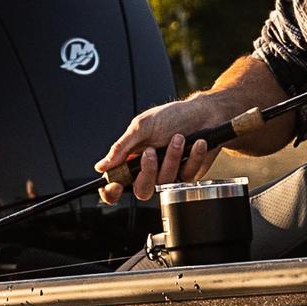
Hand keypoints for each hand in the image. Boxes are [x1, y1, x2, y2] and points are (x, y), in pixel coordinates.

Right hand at [97, 94, 228, 200]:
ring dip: (172, 157)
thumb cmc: (173, 116)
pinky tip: (196, 142)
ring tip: (178, 137)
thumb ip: (122, 147)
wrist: (204, 113)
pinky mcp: (188, 173)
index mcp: (133, 158)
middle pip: (142, 190)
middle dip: (147, 171)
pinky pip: (187, 174)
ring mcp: (170, 173)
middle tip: (151, 151)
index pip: (118, 183)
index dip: (112, 192)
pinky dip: (193, 156)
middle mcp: (151, 169)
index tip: (114, 187)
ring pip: (165, 181)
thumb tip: (102, 166)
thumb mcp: (142, 126)